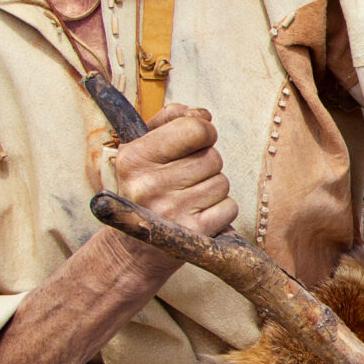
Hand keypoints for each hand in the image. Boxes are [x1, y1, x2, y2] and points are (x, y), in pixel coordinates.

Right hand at [106, 104, 235, 282]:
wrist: (135, 248)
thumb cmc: (145, 189)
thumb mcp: (141, 150)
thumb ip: (168, 121)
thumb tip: (201, 114)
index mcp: (134, 158)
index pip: (195, 128)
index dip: (204, 131)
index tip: (199, 139)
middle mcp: (148, 185)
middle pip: (212, 157)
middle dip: (206, 164)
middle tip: (185, 178)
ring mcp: (171, 211)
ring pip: (222, 182)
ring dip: (212, 187)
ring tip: (188, 197)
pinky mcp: (193, 234)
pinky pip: (229, 207)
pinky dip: (220, 210)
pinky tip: (198, 214)